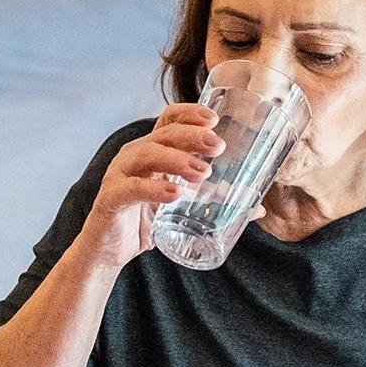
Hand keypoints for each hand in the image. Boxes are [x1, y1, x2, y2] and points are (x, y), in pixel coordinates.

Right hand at [76, 105, 233, 271]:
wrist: (108, 253)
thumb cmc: (145, 222)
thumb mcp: (181, 207)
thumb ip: (213, 202)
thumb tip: (256, 208)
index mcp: (151, 150)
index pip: (168, 119)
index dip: (189, 113)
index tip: (214, 119)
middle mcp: (134, 156)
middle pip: (163, 133)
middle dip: (192, 136)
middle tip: (218, 146)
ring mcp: (119, 174)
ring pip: (147, 155)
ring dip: (177, 160)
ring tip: (202, 172)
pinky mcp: (110, 198)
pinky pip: (131, 187)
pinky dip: (153, 188)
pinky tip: (174, 193)